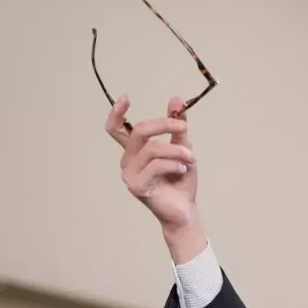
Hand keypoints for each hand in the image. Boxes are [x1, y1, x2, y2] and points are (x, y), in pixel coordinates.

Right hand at [107, 95, 205, 260]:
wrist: (184, 209)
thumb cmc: (180, 181)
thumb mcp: (182, 148)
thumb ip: (177, 127)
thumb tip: (176, 100)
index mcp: (135, 150)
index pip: (116, 129)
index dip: (117, 113)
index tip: (127, 98)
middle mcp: (128, 160)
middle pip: (138, 132)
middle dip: (163, 125)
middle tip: (182, 127)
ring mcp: (130, 174)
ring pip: (151, 149)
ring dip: (176, 150)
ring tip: (191, 157)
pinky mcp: (137, 187)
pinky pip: (155, 166)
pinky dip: (173, 164)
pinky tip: (183, 169)